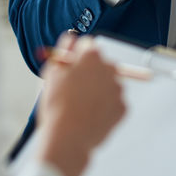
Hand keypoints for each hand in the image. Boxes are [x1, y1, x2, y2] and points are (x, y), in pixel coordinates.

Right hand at [36, 34, 126, 175]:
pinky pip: (114, 103)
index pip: (88, 46)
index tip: (73, 67)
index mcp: (91, 57)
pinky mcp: (123, 107)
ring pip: (109, 84)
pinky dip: (105, 108)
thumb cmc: (57, 106)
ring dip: (99, 91)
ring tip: (81, 106)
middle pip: (102, 64)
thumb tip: (71, 38)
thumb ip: (64, 50)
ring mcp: (118, 88)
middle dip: (92, 72)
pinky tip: (90, 115)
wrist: (68, 137)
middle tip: (76, 89)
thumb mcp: (52, 72)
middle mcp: (109, 68)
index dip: (78, 57)